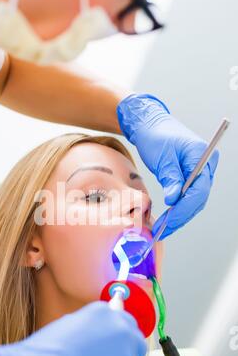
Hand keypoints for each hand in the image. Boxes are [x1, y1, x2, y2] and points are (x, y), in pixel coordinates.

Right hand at [0, 301, 145, 355]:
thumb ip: (93, 329)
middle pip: (136, 340)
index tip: (113, 344)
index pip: (124, 320)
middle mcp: (121, 329)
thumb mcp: (71, 326)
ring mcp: (126, 355)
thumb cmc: (45, 351)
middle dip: (127, 350)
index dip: (118, 334)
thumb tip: (102, 339)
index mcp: (105, 312)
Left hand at [117, 94, 218, 239]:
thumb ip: (170, 179)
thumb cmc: (155, 136)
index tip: (169, 221)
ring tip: (163, 228)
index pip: (199, 189)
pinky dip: (178, 209)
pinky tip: (167, 219)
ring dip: (180, 216)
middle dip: (181, 216)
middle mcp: (206, 165)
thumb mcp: (161, 158)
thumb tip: (174, 201)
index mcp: (202, 155)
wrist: (150, 126)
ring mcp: (200, 172)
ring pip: (194, 201)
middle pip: (198, 198)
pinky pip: (188, 197)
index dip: (184, 208)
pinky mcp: (191, 177)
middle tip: (163, 229)